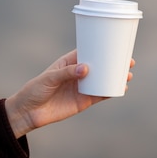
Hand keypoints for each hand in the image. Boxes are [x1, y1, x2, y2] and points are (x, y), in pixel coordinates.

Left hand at [5, 49, 134, 137]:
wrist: (28, 113)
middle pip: (100, 65)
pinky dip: (110, 92)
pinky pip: (100, 95)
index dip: (102, 48)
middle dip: (114, 62)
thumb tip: (86, 69)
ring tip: (128, 74)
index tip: (116, 45)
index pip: (88, 51)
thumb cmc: (35, 90)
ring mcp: (82, 87)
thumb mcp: (49, 78)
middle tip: (128, 61)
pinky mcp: (83, 101)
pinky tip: (121, 89)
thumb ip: (67, 73)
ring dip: (116, 77)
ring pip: (103, 80)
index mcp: (69, 62)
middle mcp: (78, 73)